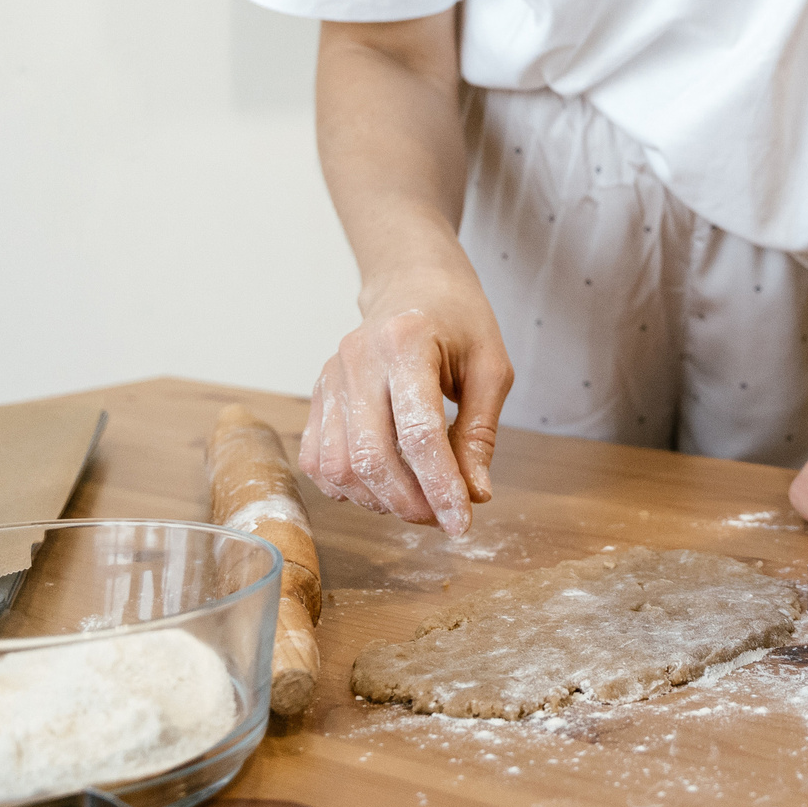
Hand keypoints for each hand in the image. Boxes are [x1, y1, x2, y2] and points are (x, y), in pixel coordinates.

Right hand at [300, 278, 511, 537]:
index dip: (441, 486)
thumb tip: (475, 495)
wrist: (412, 283)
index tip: (464, 523)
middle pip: (371, 456)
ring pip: (340, 466)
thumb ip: (480, 433)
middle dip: (410, 502)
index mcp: (406, 342)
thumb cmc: (459, 322)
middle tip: (443, 518)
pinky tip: (384, 486)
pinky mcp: (317, 395)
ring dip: (380, 500)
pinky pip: (318, 461)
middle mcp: (357, 359)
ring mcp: (330, 377)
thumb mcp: (490, 367)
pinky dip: (349, 488)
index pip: (418, 432)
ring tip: (419, 502)